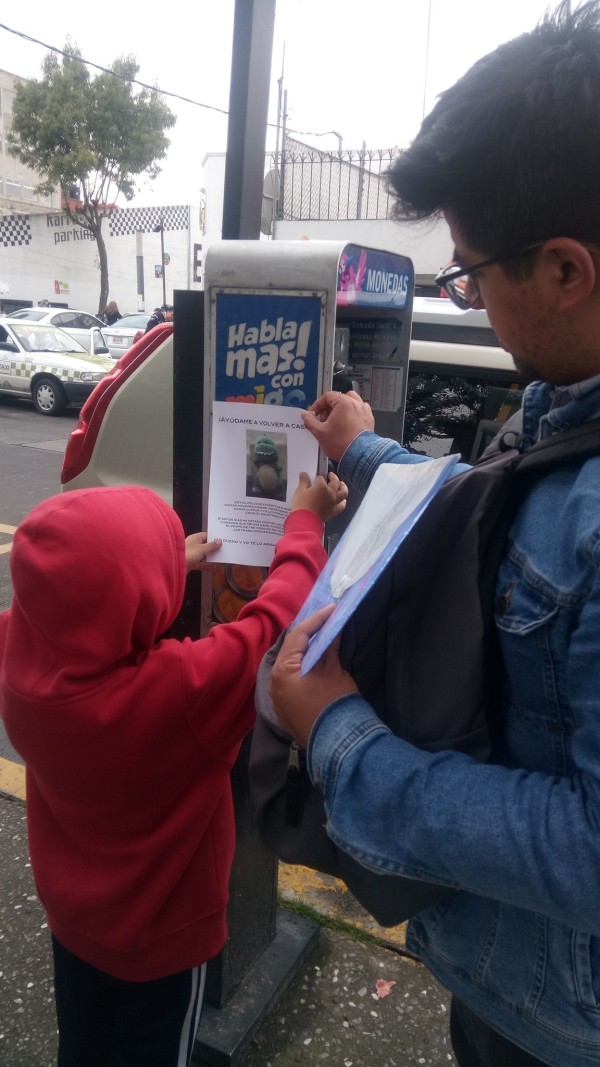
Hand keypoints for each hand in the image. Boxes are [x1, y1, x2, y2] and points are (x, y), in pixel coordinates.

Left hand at [185, 533, 221, 571]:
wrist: (175, 566)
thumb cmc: (188, 554)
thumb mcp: (202, 549)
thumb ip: (211, 546)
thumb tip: (220, 541)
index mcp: (195, 538)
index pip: (206, 535)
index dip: (214, 537)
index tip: (223, 539)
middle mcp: (193, 545)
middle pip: (205, 545)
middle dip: (214, 548)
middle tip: (224, 549)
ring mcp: (192, 554)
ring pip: (203, 555)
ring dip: (211, 557)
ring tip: (221, 558)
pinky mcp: (191, 563)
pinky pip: (201, 563)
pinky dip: (206, 565)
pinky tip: (214, 567)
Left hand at [270, 607, 357, 747]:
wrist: (339, 744)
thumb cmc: (335, 703)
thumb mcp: (334, 670)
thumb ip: (330, 647)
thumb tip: (332, 630)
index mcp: (283, 670)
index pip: (298, 636)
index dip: (317, 620)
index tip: (332, 609)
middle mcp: (273, 683)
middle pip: (290, 650)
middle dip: (308, 635)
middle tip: (326, 622)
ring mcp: (277, 699)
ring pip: (289, 666)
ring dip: (304, 653)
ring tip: (322, 640)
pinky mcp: (284, 711)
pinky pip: (290, 682)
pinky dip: (302, 670)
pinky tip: (315, 664)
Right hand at [290, 471, 347, 521]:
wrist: (305, 521)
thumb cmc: (302, 505)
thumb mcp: (300, 492)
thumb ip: (303, 482)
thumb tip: (303, 474)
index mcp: (321, 486)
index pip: (320, 478)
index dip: (317, 478)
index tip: (313, 479)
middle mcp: (330, 493)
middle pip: (335, 482)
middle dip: (333, 477)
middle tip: (331, 475)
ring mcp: (333, 502)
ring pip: (343, 493)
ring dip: (343, 487)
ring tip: (342, 485)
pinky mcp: (333, 511)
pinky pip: (341, 506)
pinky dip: (343, 502)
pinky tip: (342, 501)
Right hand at [302, 390, 374, 460]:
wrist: (359, 455)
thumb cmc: (342, 444)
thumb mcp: (319, 432)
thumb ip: (310, 421)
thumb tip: (306, 415)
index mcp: (344, 402)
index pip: (327, 396)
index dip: (318, 405)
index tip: (315, 414)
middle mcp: (356, 403)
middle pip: (339, 398)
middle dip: (329, 408)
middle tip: (324, 420)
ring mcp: (364, 410)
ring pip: (351, 402)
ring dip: (342, 409)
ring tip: (336, 421)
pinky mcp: (369, 419)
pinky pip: (359, 411)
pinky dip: (352, 414)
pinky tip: (347, 425)